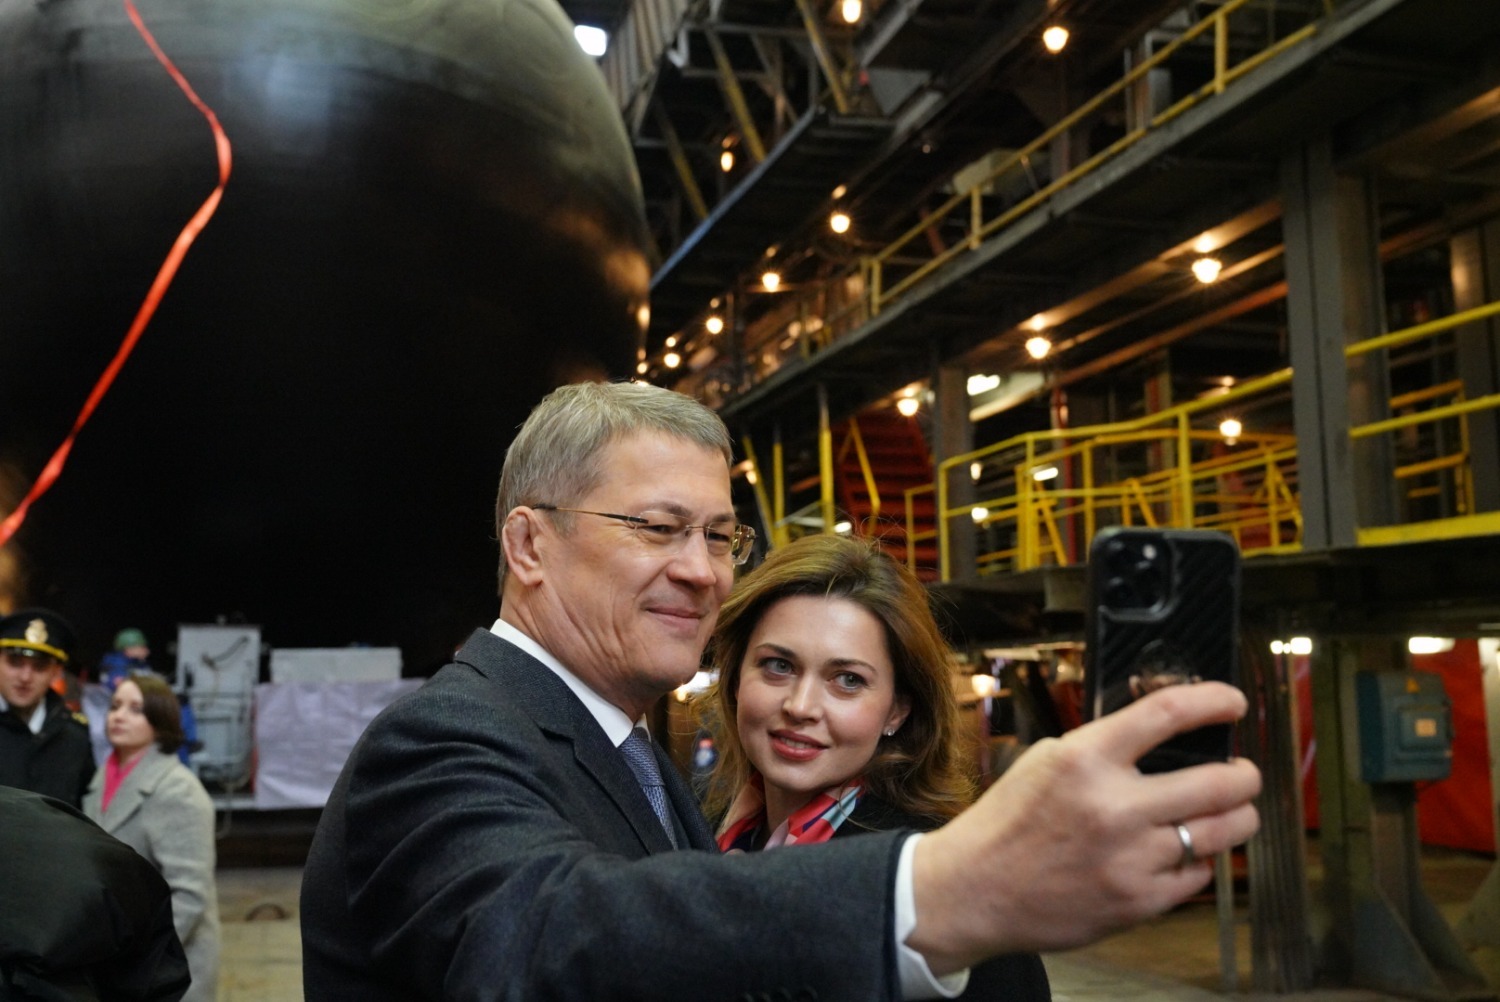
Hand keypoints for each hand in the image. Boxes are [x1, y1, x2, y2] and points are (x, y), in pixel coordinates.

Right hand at [909, 681, 1260, 971]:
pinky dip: (1198, 860)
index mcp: (1085, 758)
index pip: (1167, 713)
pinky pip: (1197, 875)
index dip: (1213, 701)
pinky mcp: (1139, 901)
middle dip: (1245, 775)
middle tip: (1244, 773)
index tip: (1234, 701)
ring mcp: (1131, 858)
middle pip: (1220, 781)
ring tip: (1234, 811)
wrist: (976, 890)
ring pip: (1222, 831)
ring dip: (1238, 817)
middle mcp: (1114, 806)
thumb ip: (1100, 747)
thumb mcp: (1044, 760)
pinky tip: (1185, 852)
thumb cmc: (1008, 822)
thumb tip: (1161, 734)